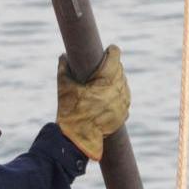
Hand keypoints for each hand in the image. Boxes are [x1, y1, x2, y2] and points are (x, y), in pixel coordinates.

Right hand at [56, 45, 131, 161]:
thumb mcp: (63, 86)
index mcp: (105, 81)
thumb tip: (64, 56)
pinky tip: (109, 95)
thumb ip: (64, 67)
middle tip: (103, 64)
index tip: (109, 49)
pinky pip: (124, 99)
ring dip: (117, 80)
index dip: (112, 51)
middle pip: (120, 70)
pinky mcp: (123, 114)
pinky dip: (118, 94)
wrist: (78, 138)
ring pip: (124, 84)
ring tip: (105, 81)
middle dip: (112, 66)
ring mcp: (122, 103)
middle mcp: (117, 91)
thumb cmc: (70, 111)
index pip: (115, 58)